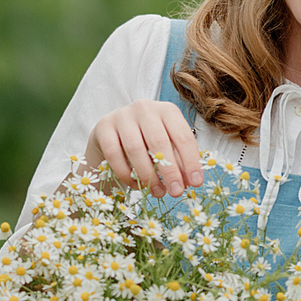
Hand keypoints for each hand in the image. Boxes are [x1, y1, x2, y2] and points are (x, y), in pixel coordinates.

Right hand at [85, 99, 202, 195]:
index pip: (183, 136)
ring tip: (158, 192)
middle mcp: (144, 108)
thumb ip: (179, 162)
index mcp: (167, 110)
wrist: (113, 135)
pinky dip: (127, 174)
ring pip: (136, 149)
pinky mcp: (103, 127)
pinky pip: (115, 155)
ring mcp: (122, 116)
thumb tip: (190, 182)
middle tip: (176, 192)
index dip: (191, 161)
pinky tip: (137, 186)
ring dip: (148, 176)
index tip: (196, 183)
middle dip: (170, 171)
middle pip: (159, 142)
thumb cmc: (146, 141)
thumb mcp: (167, 148)